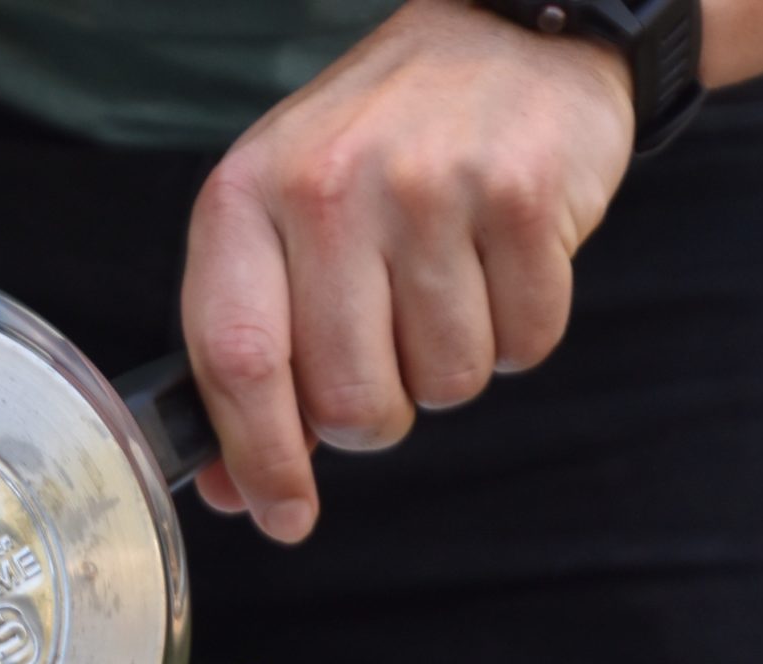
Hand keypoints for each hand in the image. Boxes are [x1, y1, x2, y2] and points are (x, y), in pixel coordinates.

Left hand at [181, 0, 632, 540]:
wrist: (506, 32)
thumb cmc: (376, 150)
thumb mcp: (282, 223)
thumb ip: (253, 353)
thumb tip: (245, 494)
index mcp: (243, 197)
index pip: (237, 361)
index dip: (260, 460)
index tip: (282, 517)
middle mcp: (328, 186)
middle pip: (351, 400)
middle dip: (376, 416)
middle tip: (389, 359)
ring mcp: (429, 187)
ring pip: (444, 384)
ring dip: (451, 368)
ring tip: (447, 285)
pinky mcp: (523, 195)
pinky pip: (525, 344)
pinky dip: (519, 331)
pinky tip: (499, 263)